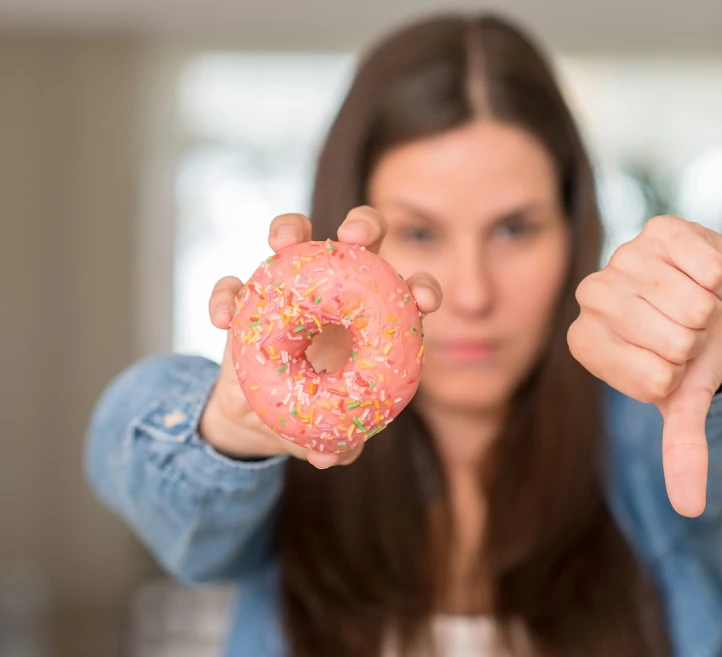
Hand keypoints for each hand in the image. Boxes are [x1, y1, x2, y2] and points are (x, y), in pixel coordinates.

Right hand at [200, 207, 442, 468]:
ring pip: (295, 239)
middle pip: (358, 241)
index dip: (421, 289)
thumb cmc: (313, 414)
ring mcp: (290, 287)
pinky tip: (224, 317)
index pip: (406, 293)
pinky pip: (235, 286)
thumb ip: (339, 441)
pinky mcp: (248, 299)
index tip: (423, 298)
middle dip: (363, 225)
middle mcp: (337, 290)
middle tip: (356, 236)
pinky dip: (228, 294)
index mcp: (374, 319)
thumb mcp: (330, 431)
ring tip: (282, 242)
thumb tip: (336, 456)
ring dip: (290, 230)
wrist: (259, 417)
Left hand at [568, 216, 721, 516]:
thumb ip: (682, 449)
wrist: (717, 300)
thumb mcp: (684, 400)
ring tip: (696, 305)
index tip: (671, 364)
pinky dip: (717, 275)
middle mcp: (592, 297)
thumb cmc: (690, 353)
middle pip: (668, 337)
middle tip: (687, 332)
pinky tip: (706, 276)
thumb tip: (690, 507)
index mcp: (586, 342)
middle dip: (692, 342)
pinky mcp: (657, 230)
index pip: (648, 375)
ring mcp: (622, 259)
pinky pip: (700, 261)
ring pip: (685, 300)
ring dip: (707, 308)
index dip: (674, 373)